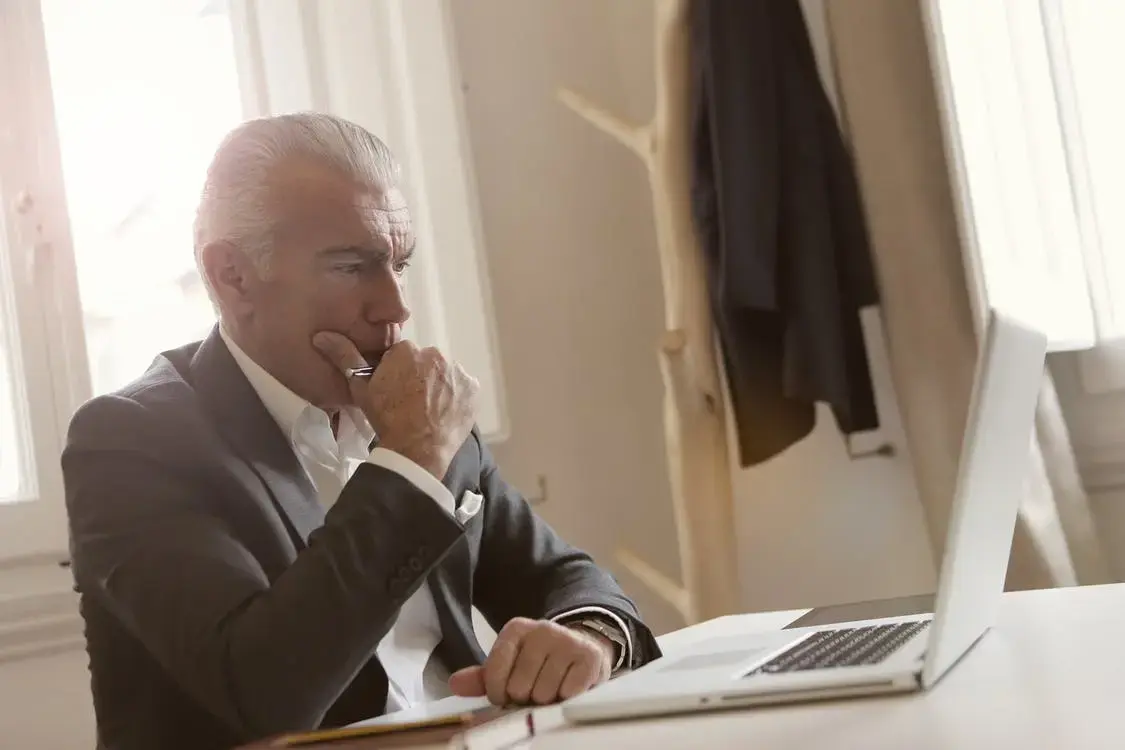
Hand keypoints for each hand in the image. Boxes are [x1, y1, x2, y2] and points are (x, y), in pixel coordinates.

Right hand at [313, 332, 477, 478]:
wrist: (416, 451)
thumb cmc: (386, 419)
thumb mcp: (361, 389)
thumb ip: (344, 357)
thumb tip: (321, 335)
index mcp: (408, 350)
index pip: (403, 355)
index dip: (398, 373)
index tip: (395, 391)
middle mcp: (436, 354)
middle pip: (426, 362)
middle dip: (420, 376)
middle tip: (411, 402)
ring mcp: (458, 371)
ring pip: (445, 374)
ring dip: (439, 386)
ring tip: (429, 410)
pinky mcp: (473, 388)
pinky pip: (463, 387)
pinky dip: (457, 397)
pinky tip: (445, 413)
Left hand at [448, 617, 613, 705]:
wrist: (582, 648)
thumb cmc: (539, 663)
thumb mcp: (510, 666)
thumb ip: (482, 677)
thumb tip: (455, 684)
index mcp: (515, 629)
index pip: (494, 675)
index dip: (499, 694)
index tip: (507, 692)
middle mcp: (542, 629)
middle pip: (519, 687)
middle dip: (526, 697)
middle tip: (535, 688)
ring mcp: (567, 641)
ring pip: (544, 693)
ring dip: (547, 700)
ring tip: (552, 687)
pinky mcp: (589, 657)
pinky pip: (568, 694)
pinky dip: (567, 698)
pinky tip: (568, 686)